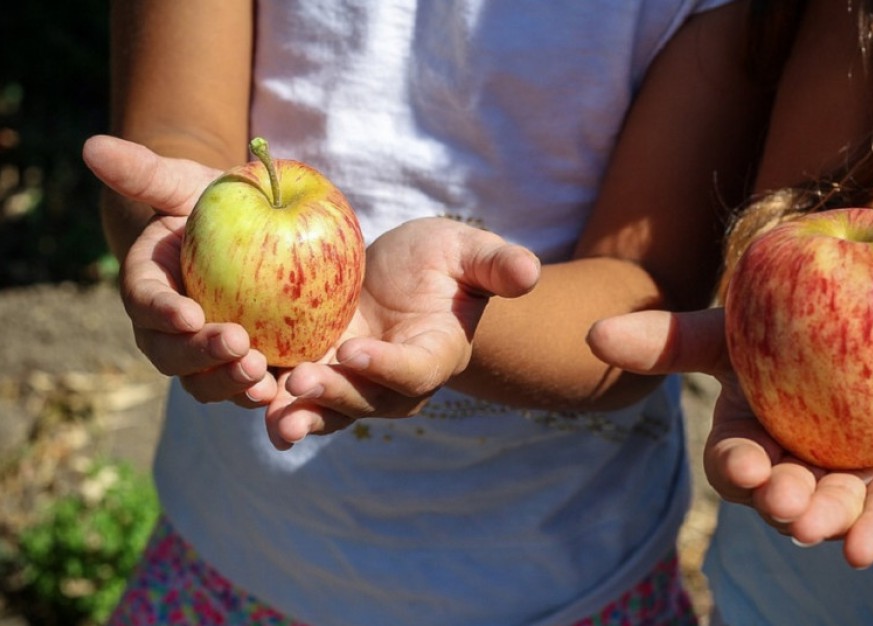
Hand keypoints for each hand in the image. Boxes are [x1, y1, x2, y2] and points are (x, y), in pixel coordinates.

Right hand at [82, 135, 277, 404]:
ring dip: (231, 384)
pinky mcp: (246, 367)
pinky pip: (248, 391)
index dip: (163, 312)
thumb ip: (146, 172)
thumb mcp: (187, 183)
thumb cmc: (215, 205)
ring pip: (207, 383)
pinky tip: (289, 395)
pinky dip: (263, 400)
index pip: (146, 303)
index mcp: (149, 287)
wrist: (251, 234)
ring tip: (262, 377)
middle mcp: (170, 331)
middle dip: (201, 356)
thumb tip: (92, 146)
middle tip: (238, 345)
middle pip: (173, 356)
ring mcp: (206, 357)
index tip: (188, 314)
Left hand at [264, 217, 540, 447]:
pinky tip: (242, 391)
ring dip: (299, 413)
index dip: (388, 367)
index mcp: (436, 354)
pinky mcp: (319, 372)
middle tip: (300, 382)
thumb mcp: (468, 252)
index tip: (357, 351)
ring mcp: (354, 383)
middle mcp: (395, 382)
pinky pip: (296, 394)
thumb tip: (528, 272)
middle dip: (335, 396)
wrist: (403, 278)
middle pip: (366, 401)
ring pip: (328, 409)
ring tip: (269, 413)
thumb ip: (496, 264)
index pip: (415, 371)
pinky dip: (271, 397)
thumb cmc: (443, 262)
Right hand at [588, 308, 872, 567]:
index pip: (735, 464)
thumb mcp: (730, 333)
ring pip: (840, 514)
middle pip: (785, 497)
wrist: (868, 323)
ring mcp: (847, 483)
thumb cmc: (785, 329)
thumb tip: (592, 335)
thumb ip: (667, 340)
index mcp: (749, 442)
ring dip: (840, 526)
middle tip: (790, 503)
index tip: (748, 467)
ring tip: (844, 533)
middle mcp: (794, 470)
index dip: (738, 468)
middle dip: (786, 505)